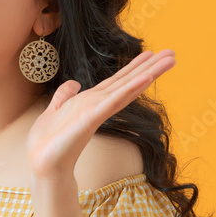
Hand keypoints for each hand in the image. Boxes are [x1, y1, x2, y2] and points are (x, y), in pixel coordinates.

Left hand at [25, 50, 175, 180]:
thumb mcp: (56, 109)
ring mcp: (99, 111)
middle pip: (130, 81)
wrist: (43, 163)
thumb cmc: (49, 141)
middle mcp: (100, 104)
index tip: (151, 53)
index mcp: (92, 101)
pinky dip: (131, 89)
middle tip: (172, 53)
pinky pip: (115, 101)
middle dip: (151, 67)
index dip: (135, 66)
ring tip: (169, 60)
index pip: (118, 80)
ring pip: (128, 87)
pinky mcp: (93, 117)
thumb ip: (65, 95)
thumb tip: (74, 83)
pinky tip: (146, 78)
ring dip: (149, 73)